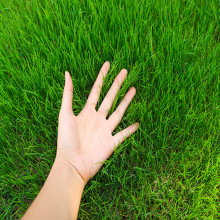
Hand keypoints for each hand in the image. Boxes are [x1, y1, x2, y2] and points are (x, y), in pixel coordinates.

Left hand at [56, 61, 138, 183]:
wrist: (72, 163)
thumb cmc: (66, 140)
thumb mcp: (65, 114)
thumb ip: (67, 94)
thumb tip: (66, 73)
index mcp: (87, 112)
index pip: (96, 90)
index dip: (102, 77)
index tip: (108, 64)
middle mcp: (98, 119)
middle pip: (110, 98)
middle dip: (117, 85)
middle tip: (125, 72)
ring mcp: (106, 130)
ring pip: (119, 112)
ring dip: (126, 101)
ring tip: (134, 89)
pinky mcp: (112, 142)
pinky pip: (123, 134)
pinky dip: (130, 130)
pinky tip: (137, 123)